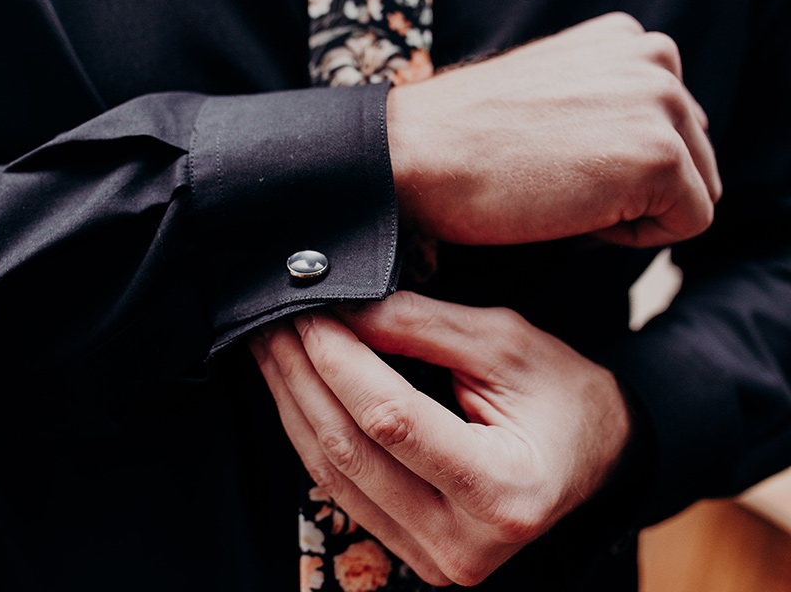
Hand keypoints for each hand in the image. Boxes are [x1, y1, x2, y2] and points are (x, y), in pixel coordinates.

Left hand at [249, 292, 630, 586]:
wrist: (595, 459)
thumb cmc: (563, 396)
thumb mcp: (506, 344)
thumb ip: (422, 327)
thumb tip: (344, 310)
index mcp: (503, 490)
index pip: (391, 419)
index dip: (339, 360)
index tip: (309, 310)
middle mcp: (462, 541)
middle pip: (350, 449)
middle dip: (302, 374)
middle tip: (273, 318)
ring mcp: (432, 556)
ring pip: (332, 473)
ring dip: (293, 401)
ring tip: (271, 345)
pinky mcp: (412, 550)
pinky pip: (341, 487)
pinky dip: (311, 431)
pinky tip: (293, 387)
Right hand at [388, 11, 720, 246]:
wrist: (414, 156)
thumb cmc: (464, 140)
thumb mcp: (549, 96)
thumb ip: (606, 103)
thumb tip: (648, 153)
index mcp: (627, 40)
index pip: (671, 125)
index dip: (618, 166)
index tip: (556, 166)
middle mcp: (654, 58)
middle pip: (693, 157)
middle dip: (635, 190)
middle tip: (555, 186)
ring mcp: (661, 104)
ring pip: (695, 190)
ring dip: (635, 211)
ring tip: (563, 196)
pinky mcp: (658, 157)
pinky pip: (687, 223)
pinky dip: (633, 237)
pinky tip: (572, 215)